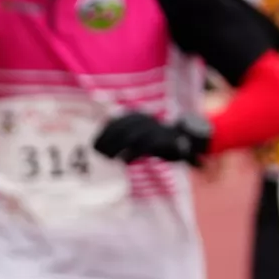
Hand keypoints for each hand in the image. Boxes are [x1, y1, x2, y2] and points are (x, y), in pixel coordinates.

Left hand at [92, 111, 208, 164]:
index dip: (103, 134)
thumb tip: (99, 147)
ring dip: (116, 148)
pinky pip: (143, 146)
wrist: (184, 143)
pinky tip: (124, 162)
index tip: (94, 146)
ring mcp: (154, 128)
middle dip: (107, 142)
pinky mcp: (162, 140)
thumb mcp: (137, 136)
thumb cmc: (156, 142)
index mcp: (136, 116)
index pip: (114, 122)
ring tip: (109, 159)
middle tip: (100, 155)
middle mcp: (144, 119)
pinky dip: (131, 154)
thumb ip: (121, 138)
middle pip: (120, 129)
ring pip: (130, 136)